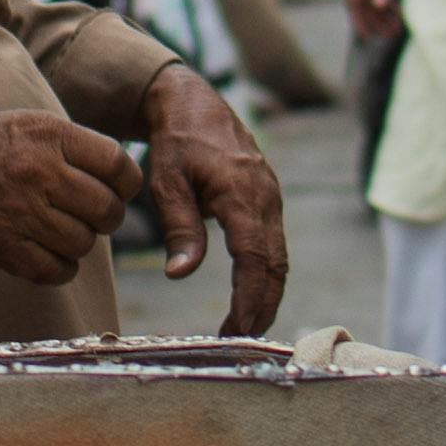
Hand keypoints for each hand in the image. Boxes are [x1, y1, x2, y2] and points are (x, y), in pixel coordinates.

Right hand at [0, 111, 140, 286]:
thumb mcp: (23, 123)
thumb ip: (70, 143)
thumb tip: (119, 172)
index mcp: (48, 135)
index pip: (116, 164)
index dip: (127, 182)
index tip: (121, 188)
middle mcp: (40, 172)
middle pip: (106, 209)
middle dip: (107, 217)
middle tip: (94, 216)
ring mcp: (21, 212)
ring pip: (84, 243)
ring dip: (80, 242)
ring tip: (64, 233)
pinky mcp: (3, 247)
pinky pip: (56, 270)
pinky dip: (61, 268)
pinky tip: (51, 256)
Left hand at [142, 64, 287, 336]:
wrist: (193, 103)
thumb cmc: (177, 141)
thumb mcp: (167, 180)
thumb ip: (178, 226)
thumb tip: (180, 273)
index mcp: (242, 194)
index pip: (255, 259)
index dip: (249, 299)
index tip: (237, 330)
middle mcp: (266, 199)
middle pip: (275, 266)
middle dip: (262, 307)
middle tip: (241, 341)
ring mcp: (272, 200)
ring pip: (279, 258)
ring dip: (266, 296)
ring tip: (244, 329)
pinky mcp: (268, 202)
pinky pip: (274, 246)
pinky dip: (266, 276)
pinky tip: (250, 297)